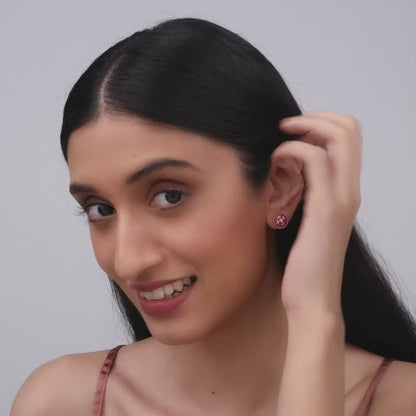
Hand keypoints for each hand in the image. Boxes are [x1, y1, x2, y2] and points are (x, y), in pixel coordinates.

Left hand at [275, 111, 361, 315]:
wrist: (313, 298)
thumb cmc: (306, 263)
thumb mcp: (309, 221)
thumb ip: (307, 194)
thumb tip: (288, 170)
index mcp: (346, 191)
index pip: (350, 138)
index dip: (323, 122)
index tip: (295, 130)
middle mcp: (350, 190)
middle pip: (350, 129)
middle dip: (315, 117)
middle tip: (287, 127)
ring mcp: (341, 197)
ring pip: (337, 138)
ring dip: (303, 129)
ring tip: (279, 142)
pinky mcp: (325, 208)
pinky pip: (314, 161)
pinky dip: (292, 150)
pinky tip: (274, 161)